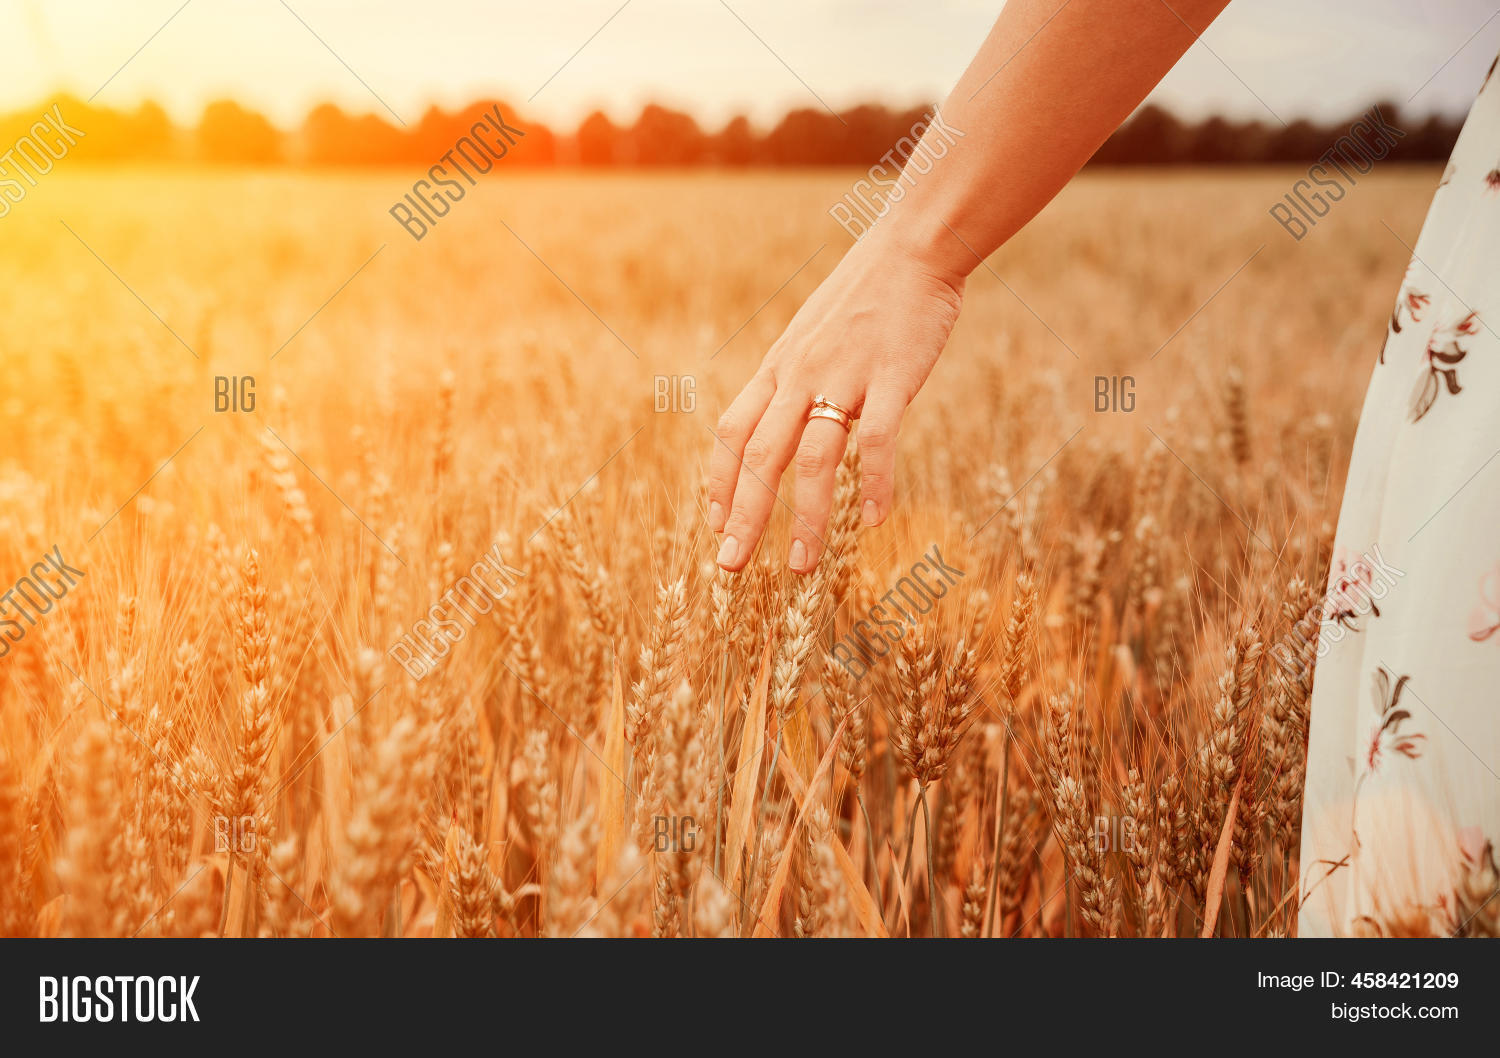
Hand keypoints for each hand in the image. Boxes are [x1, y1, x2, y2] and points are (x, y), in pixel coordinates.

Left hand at [707, 233, 964, 572]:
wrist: (912, 247)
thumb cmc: (866, 294)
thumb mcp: (812, 333)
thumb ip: (795, 376)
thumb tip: (780, 417)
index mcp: (780, 367)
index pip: (734, 432)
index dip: (720, 481)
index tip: (715, 524)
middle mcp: (801, 374)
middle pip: (761, 455)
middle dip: (744, 515)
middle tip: (731, 566)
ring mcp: (845, 376)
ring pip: (813, 458)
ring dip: (806, 517)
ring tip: (800, 565)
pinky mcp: (892, 376)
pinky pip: (877, 439)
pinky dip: (874, 482)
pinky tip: (875, 520)